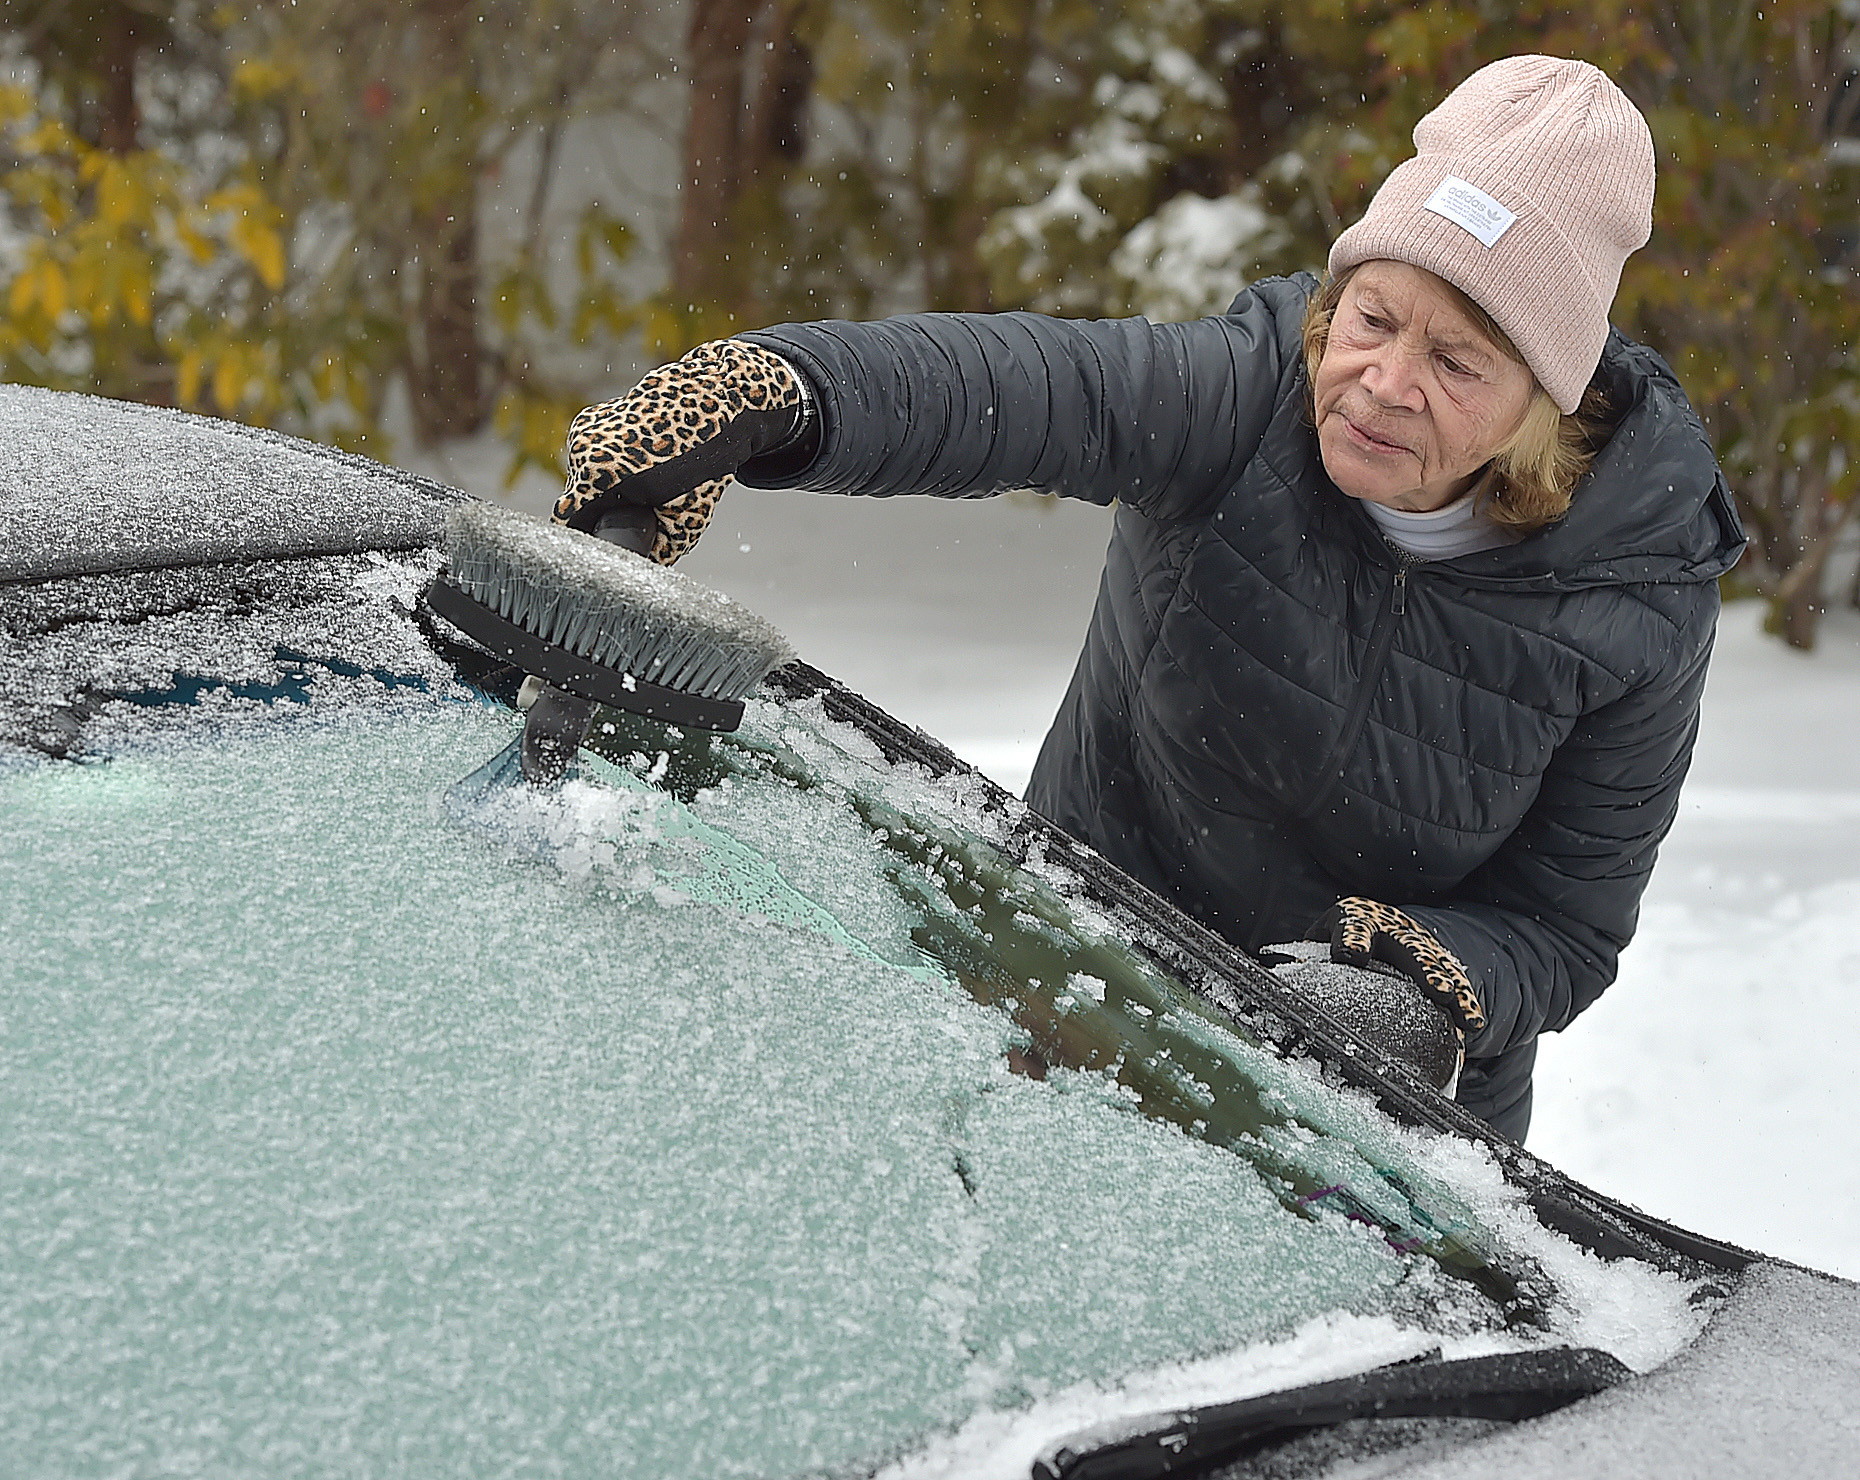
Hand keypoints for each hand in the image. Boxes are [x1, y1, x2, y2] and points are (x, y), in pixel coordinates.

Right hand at [552, 338, 805, 564]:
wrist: (716, 402)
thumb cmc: (706, 463)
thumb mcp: (686, 522)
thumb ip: (656, 553)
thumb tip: (638, 571)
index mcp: (600, 474)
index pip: (569, 522)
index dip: (585, 540)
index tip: (601, 547)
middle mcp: (584, 450)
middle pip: (580, 502)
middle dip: (605, 513)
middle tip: (642, 511)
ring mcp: (584, 431)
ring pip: (585, 479)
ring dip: (609, 488)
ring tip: (650, 480)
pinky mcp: (590, 419)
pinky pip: (592, 458)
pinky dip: (612, 466)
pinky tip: (643, 461)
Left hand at [1307, 897, 1487, 1039]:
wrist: (1373, 918)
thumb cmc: (1334, 938)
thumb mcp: (1315, 938)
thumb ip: (1299, 960)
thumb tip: (1257, 984)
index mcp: (1353, 919)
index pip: (1352, 928)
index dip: (1351, 940)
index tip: (1351, 956)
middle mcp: (1393, 929)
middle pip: (1410, 949)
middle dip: (1424, 970)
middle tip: (1436, 991)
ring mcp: (1419, 944)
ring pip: (1440, 968)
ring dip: (1453, 991)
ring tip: (1465, 1019)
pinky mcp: (1437, 961)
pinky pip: (1454, 982)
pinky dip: (1464, 1003)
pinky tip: (1470, 1027)